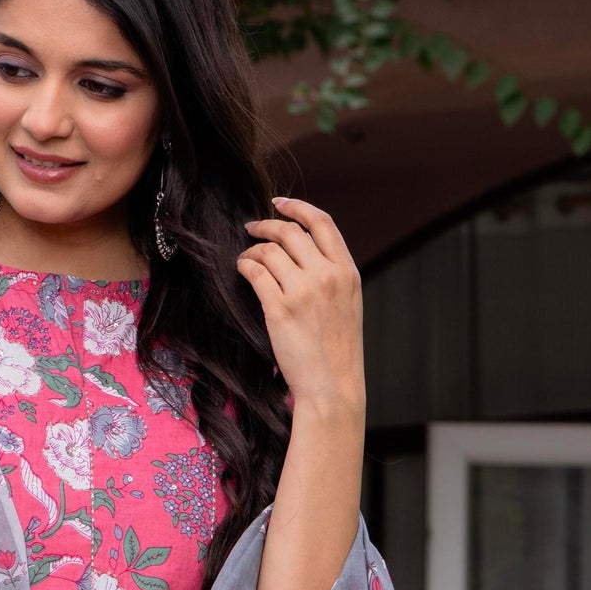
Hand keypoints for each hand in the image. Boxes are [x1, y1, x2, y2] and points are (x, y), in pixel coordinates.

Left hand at [237, 197, 364, 430]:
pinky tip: (242, 270)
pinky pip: (255, 273)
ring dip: (252, 249)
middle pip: (290, 232)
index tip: (279, 203)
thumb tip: (304, 251)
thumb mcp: (348, 303)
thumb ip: (332, 274)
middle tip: (251, 228)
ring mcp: (303, 291)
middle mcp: (327, 276)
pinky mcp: (280, 309)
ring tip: (246, 258)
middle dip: (266, 225)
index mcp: (347, 271)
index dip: (297, 207)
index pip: (322, 222)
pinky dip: (244, 266)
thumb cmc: (337, 350)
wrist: (333, 386)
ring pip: (269, 250)